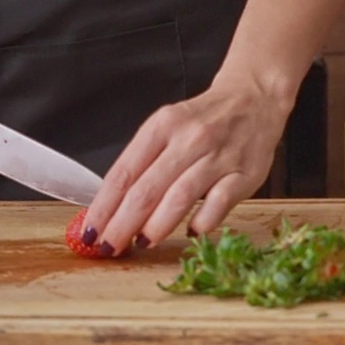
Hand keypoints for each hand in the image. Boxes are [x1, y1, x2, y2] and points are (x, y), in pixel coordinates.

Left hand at [82, 76, 290, 255]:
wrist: (254, 98)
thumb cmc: (202, 120)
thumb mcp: (166, 128)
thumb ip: (143, 163)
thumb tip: (112, 209)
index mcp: (162, 126)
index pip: (123, 173)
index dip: (103, 206)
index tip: (90, 230)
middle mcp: (189, 139)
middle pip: (146, 189)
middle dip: (122, 224)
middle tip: (108, 246)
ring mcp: (218, 156)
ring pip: (180, 196)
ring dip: (157, 226)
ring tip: (141, 243)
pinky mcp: (246, 173)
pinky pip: (220, 202)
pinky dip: (203, 221)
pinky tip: (191, 232)